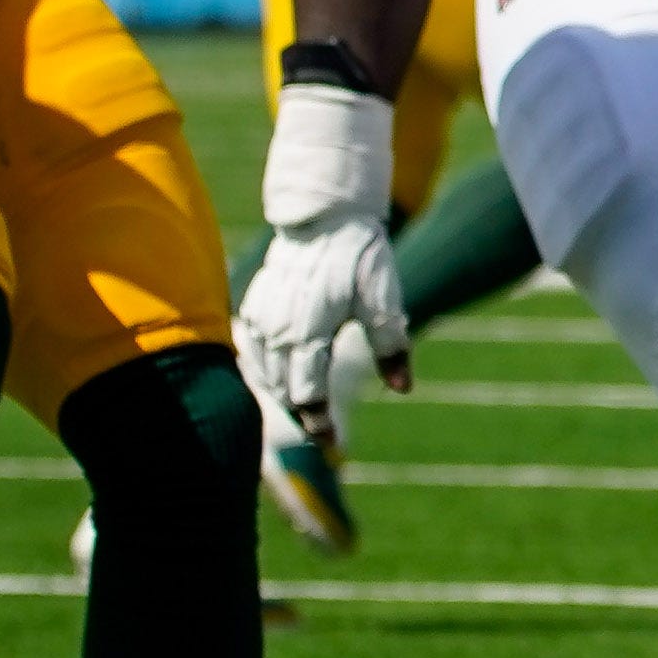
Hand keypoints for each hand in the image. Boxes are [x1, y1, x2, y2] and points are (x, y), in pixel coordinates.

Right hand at [232, 79, 409, 441]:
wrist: (325, 215)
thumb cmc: (360, 257)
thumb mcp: (384, 301)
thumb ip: (392, 348)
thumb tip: (403, 388)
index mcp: (308, 333)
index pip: (307, 395)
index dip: (319, 423)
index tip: (333, 441)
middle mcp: (278, 331)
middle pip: (283, 391)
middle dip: (302, 415)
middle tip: (324, 433)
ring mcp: (261, 318)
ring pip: (265, 374)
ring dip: (283, 395)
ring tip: (307, 412)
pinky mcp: (254, 306)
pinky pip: (254, 351)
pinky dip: (267, 370)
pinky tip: (282, 379)